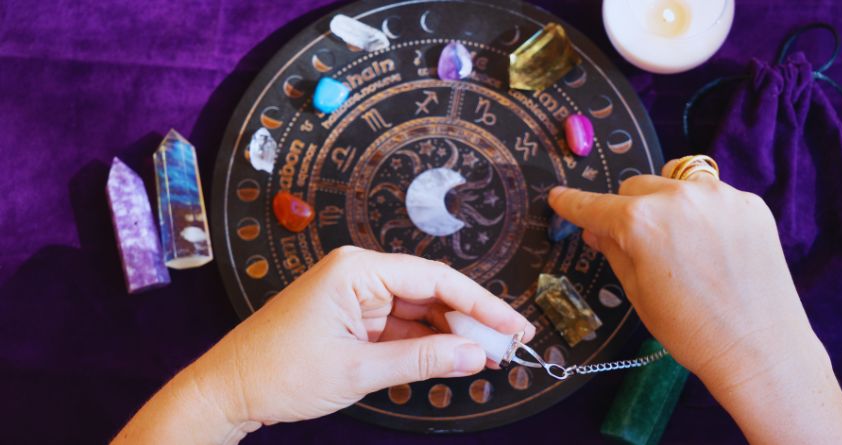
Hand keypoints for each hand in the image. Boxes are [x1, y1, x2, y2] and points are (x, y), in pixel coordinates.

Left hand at [114, 247, 533, 443]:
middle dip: (469, 320)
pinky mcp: (350, 317)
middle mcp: (358, 274)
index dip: (481, 303)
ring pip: (417, 310)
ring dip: (450, 333)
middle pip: (430, 291)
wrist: (227, 391)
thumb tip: (476, 355)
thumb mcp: (359, 370)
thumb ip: (423, 360)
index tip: (514, 327)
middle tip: (508, 346)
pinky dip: (424, 343)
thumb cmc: (280, 373)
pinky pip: (398, 325)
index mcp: (356, 270)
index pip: (434, 279)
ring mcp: (354, 296)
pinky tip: (452, 357)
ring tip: (488, 355)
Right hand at [548, 161, 841, 442]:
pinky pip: (711, 195)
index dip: (572, 203)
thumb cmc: (689, 329)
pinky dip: (702, 211)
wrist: (758, 347)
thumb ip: (613, 250)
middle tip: (635, 240)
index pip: (594, 205)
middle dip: (627, 208)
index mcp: (640, 223)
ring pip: (675, 182)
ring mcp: (719, 196)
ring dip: (666, 201)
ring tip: (679, 239)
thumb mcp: (637, 291)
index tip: (558, 197)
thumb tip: (596, 229)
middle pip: (636, 186)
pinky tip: (713, 245)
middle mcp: (678, 197)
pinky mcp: (750, 203)